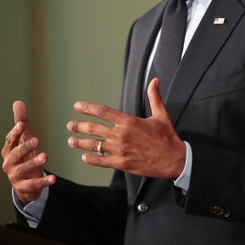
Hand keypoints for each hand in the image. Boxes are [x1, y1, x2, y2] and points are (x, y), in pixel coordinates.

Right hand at [1, 100, 55, 203]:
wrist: (24, 184)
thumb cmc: (23, 157)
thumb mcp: (23, 140)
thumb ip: (22, 122)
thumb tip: (18, 102)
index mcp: (8, 151)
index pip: (10, 140)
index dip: (15, 133)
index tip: (21, 124)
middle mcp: (9, 163)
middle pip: (14, 155)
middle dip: (25, 147)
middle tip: (37, 140)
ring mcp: (15, 176)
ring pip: (23, 169)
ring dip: (33, 163)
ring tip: (45, 156)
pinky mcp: (24, 187)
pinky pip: (33, 184)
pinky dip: (43, 182)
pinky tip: (53, 179)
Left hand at [67, 78, 185, 178]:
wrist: (174, 159)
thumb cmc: (167, 137)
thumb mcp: (161, 114)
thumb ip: (154, 97)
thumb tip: (155, 80)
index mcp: (129, 121)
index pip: (103, 112)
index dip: (88, 108)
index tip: (78, 106)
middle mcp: (122, 135)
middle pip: (94, 129)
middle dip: (79, 126)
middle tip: (70, 125)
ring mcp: (120, 150)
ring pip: (94, 145)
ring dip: (80, 142)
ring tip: (71, 141)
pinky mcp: (122, 163)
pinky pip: (101, 161)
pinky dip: (91, 159)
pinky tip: (84, 157)